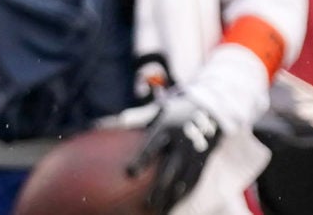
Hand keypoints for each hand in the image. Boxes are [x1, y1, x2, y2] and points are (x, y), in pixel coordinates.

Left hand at [129, 88, 224, 213]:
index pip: (153, 145)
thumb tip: (100, 122)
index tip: (130, 172)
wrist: (211, 108)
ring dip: (172, 197)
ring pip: (184, 179)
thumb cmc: (174, 111)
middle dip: (161, 187)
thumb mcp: (157, 110)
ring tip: (159, 212)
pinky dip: (183, 196)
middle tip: (148, 204)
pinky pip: (193, 181)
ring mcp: (195, 153)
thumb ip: (135, 118)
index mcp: (168, 127)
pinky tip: (172, 207)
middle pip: (171, 167)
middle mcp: (183, 141)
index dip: (143, 158)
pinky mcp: (202, 161)